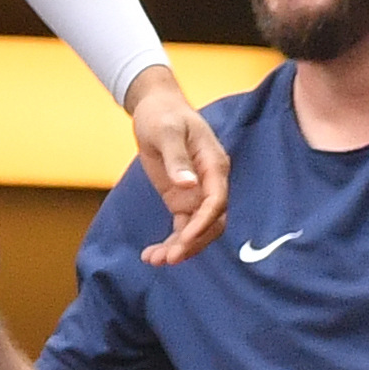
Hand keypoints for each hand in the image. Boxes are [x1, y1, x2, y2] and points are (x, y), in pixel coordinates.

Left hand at [126, 66, 229, 264]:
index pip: (217, 201)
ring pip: (196, 230)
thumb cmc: (164, 114)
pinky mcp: (181, 199)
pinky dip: (170, 242)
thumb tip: (188, 184)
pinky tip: (151, 255)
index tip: (184, 238)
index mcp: (214, 165)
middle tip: (167, 258)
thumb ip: (176, 158)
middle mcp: (210, 183)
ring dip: (180, 248)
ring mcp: (196, 194)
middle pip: (211, 223)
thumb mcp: (166, 131)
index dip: (203, 222)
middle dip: (191, 243)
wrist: (156, 109)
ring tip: (153, 260)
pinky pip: (181, 227)